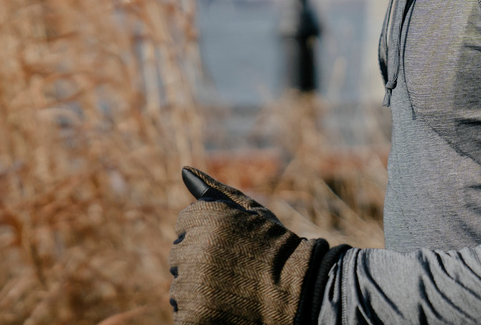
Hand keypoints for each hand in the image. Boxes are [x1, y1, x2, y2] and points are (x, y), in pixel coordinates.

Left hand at [169, 167, 346, 324]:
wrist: (300, 292)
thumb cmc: (277, 248)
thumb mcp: (251, 212)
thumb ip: (215, 192)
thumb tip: (184, 170)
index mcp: (204, 219)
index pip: (184, 224)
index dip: (209, 235)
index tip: (231, 243)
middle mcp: (193, 250)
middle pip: (179, 255)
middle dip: (200, 261)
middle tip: (233, 268)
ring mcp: (190, 287)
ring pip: (180, 286)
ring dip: (199, 289)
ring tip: (232, 289)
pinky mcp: (192, 318)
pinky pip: (183, 315)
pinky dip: (199, 314)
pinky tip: (224, 308)